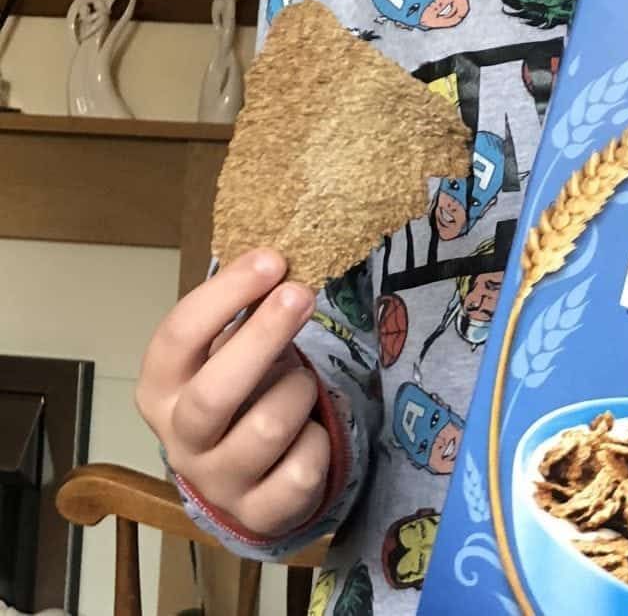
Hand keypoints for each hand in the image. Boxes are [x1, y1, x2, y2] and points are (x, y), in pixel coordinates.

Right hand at [137, 248, 328, 538]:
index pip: (177, 337)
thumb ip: (242, 316)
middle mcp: (178, 438)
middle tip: (302, 294)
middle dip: (263, 337)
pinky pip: (302, 470)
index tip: (272, 260)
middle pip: (215, 391)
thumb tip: (274, 261)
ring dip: (298, 392)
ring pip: (266, 430)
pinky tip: (313, 431)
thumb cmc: (239, 396)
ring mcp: (216, 481)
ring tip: (303, 383)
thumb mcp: (228, 354)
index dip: (224, 295)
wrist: (249, 479)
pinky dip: (320, 440)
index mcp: (160, 389)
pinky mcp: (258, 514)